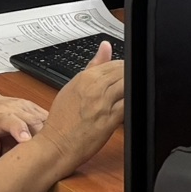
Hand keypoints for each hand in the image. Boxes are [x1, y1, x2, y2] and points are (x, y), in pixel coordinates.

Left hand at [0, 91, 48, 168]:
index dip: (19, 130)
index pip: (9, 121)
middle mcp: (11, 108)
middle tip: (43, 162)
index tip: (26, 141)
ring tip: (48, 154)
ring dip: (49, 138)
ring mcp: (24, 106)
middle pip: (33, 122)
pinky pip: (48, 119)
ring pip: (45, 120)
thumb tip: (9, 182)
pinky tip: (50, 144)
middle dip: (40, 141)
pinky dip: (51, 132)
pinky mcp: (33, 107)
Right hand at [35, 44, 124, 176]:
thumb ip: (93, 65)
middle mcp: (94, 88)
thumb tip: (105, 46)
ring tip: (131, 95)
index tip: (125, 74)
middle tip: (129, 85)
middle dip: (130, 77)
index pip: (114, 63)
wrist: (56, 145)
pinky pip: (128, 105)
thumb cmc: (62, 120)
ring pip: (127, 85)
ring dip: (132, 88)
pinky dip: (133, 103)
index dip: (123, 68)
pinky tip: (133, 105)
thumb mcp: (73, 86)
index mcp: (85, 78)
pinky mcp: (110, 120)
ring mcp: (103, 104)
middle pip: (123, 72)